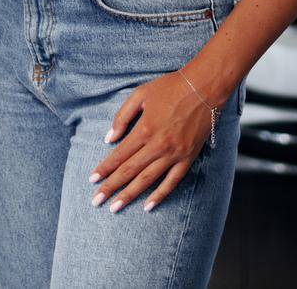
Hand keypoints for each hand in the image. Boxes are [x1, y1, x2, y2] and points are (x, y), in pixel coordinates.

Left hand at [89, 70, 215, 213]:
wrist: (204, 87)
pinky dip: (160, 195)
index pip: (119, 155)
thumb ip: (122, 116)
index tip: (92, 180)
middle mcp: (157, 145)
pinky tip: (148, 206)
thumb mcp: (140, 94)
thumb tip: (109, 138)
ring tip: (115, 208)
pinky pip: (172, 181)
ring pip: (147, 180)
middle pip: (129, 171)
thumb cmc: (171, 87)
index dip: (104, 168)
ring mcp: (174, 153)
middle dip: (110, 187)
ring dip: (130, 195)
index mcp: (144, 129)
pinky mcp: (188, 157)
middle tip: (96, 201)